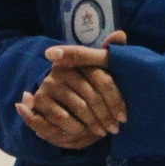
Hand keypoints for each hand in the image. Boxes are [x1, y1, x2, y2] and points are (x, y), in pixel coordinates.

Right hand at [16, 31, 127, 149]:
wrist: (56, 98)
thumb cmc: (85, 84)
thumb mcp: (99, 69)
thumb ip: (110, 52)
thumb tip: (121, 34)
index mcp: (79, 60)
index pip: (102, 78)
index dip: (115, 99)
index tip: (124, 116)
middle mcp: (62, 69)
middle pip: (92, 95)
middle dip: (106, 115)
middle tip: (115, 129)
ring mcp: (49, 83)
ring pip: (80, 107)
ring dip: (93, 123)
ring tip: (102, 131)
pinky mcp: (40, 98)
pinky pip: (62, 117)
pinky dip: (76, 127)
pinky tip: (83, 131)